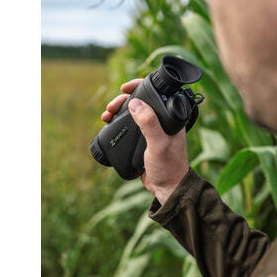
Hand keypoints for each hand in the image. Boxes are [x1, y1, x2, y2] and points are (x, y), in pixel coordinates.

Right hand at [102, 79, 189, 203]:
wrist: (167, 189)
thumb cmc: (169, 167)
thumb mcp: (159, 145)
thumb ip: (149, 124)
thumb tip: (135, 104)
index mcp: (171, 117)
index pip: (155, 94)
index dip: (139, 87)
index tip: (124, 88)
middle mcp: (162, 121)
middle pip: (140, 102)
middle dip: (122, 101)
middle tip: (110, 108)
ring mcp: (152, 130)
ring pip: (133, 114)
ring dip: (118, 111)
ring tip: (106, 116)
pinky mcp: (144, 141)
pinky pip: (129, 127)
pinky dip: (118, 123)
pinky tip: (110, 125)